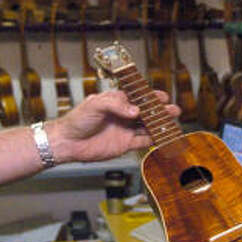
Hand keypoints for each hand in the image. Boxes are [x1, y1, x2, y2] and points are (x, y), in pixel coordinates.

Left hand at [47, 90, 179, 163]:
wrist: (68, 142)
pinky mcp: (125, 145)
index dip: (151, 96)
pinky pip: (143, 141)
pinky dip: (154, 139)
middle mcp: (124, 115)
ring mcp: (125, 130)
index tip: (162, 96)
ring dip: (161, 124)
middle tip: (173, 109)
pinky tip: (163, 137)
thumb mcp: (95, 104)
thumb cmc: (78, 120)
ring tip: (174, 122)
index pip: (138, 97)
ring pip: (148, 126)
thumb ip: (116, 104)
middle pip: (147, 112)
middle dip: (161, 110)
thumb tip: (135, 111)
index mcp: (117, 101)